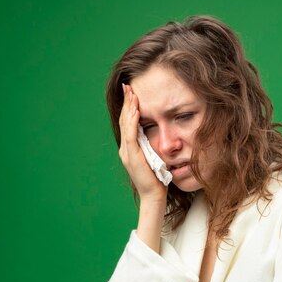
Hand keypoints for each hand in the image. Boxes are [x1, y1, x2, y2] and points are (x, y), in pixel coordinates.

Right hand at [118, 83, 166, 201]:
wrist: (153, 196)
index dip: (129, 107)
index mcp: (130, 149)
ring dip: (128, 108)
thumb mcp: (154, 158)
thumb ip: (152, 147)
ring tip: (131, 93)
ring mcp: (127, 152)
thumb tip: (157, 136)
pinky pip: (131, 135)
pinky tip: (135, 110)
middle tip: (127, 86)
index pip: (127, 123)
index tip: (131, 93)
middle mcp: (125, 149)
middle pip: (124, 120)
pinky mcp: (132, 156)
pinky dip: (132, 122)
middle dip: (126, 102)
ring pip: (125, 125)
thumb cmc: (157, 179)